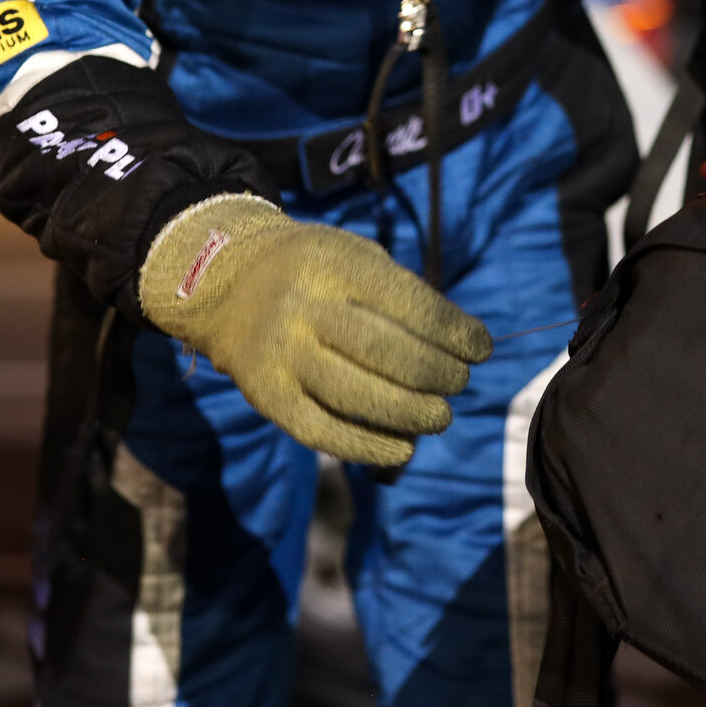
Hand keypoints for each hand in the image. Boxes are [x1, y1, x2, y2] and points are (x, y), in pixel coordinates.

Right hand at [137, 194, 490, 464]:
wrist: (224, 279)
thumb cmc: (314, 270)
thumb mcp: (356, 257)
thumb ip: (403, 296)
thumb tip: (460, 348)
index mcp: (335, 264)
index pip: (410, 305)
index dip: (455, 333)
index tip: (481, 348)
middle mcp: (304, 308)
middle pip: (386, 353)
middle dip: (438, 374)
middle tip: (460, 382)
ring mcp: (280, 353)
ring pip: (356, 395)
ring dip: (411, 414)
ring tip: (441, 416)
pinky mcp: (265, 395)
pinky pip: (321, 431)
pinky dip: (367, 447)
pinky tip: (402, 449)